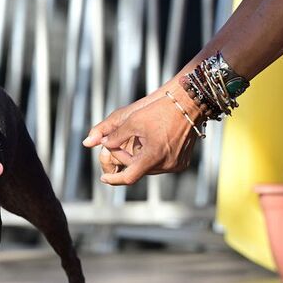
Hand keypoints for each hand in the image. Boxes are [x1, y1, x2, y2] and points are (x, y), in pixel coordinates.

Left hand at [86, 82, 202, 184]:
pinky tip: (153, 142)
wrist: (190, 103)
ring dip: (138, 157)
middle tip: (116, 142)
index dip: (114, 179)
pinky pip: (161, 165)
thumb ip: (112, 135)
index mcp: (153, 156)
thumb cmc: (159, 110)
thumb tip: (92, 144)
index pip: (128, 177)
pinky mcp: (182, 163)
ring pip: (148, 168)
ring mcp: (175, 165)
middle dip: (124, 157)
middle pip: (137, 169)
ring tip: (139, 138)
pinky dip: (152, 157)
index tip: (103, 178)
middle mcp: (166, 165)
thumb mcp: (131, 121)